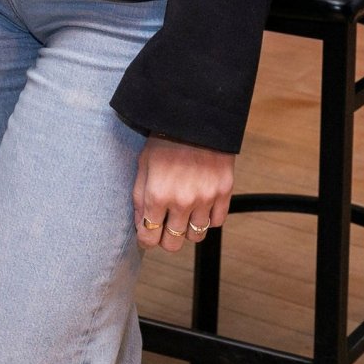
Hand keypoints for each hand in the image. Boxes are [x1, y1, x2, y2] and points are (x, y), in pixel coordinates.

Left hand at [134, 137, 234, 254]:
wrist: (196, 118)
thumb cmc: (165, 139)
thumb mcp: (143, 165)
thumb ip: (139, 198)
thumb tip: (141, 224)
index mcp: (157, 195)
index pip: (149, 238)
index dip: (146, 239)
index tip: (148, 234)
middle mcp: (181, 202)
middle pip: (173, 244)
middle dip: (166, 239)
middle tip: (166, 226)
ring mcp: (205, 199)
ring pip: (196, 236)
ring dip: (188, 229)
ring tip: (184, 214)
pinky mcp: (223, 192)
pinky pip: (216, 222)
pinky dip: (208, 218)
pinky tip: (201, 205)